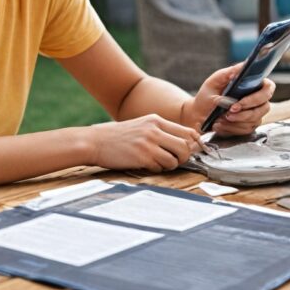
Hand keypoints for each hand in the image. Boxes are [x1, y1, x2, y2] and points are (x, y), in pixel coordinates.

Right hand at [87, 114, 201, 172]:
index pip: (188, 132)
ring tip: (158, 163)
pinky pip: (160, 167)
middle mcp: (155, 130)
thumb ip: (160, 131)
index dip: (195, 144)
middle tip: (174, 160)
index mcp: (156, 120)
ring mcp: (149, 143)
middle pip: (185, 147)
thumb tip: (183, 143)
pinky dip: (157, 169)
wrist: (95, 141)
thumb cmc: (118, 136)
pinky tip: (146, 165)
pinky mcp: (142, 157)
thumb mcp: (141, 126)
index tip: (193, 151)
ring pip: (175, 159)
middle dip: (183, 157)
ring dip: (170, 165)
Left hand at [185, 64, 275, 136]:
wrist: (199, 113)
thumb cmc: (209, 94)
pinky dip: (231, 128)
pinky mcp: (248, 126)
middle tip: (228, 112)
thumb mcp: (215, 80)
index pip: (268, 87)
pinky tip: (219, 125)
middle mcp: (258, 99)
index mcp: (253, 84)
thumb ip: (228, 73)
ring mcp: (255, 114)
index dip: (258, 96)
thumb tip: (240, 69)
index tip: (240, 102)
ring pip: (254, 120)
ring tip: (219, 118)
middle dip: (245, 112)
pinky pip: (246, 130)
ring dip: (236, 121)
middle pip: (265, 107)